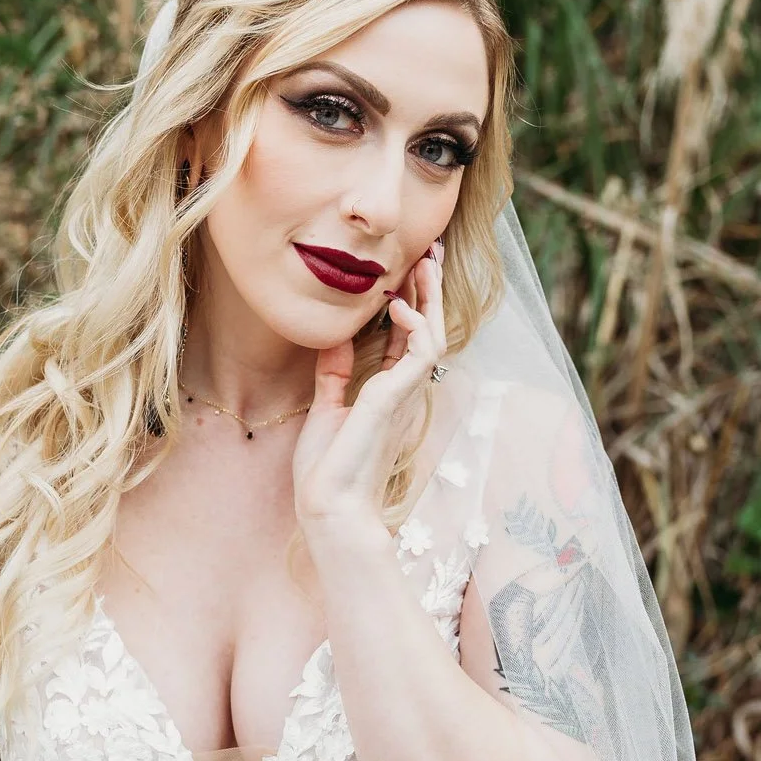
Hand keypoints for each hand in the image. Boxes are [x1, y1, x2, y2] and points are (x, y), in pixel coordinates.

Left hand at [292, 237, 446, 532]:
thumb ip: (334, 372)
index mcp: (388, 395)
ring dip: (430, 299)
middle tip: (429, 254)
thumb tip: (333, 336)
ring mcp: (405, 396)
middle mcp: (404, 393)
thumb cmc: (329, 470)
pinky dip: (414, 324)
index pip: (406, 340)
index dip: (410, 304)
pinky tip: (398, 305)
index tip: (407, 271)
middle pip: (427, 331)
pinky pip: (422, 352)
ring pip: (434, 336)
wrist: (329, 506)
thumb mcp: (326, 407)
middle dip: (429, 292)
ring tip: (424, 264)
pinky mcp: (397, 400)